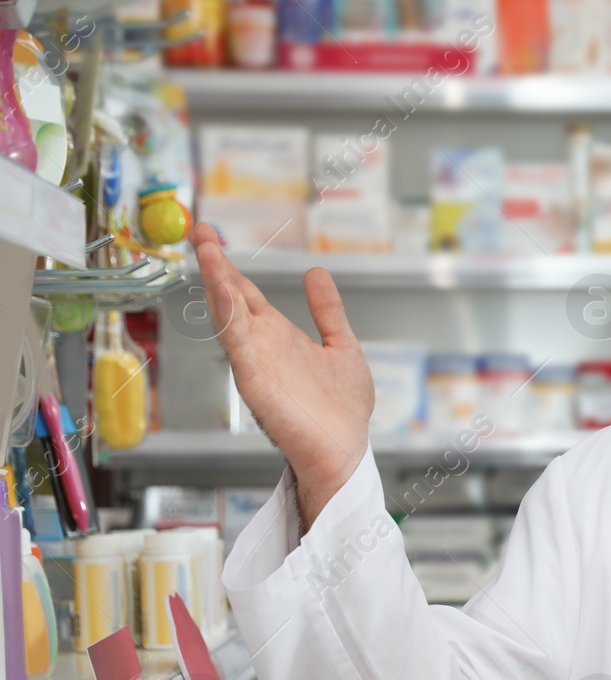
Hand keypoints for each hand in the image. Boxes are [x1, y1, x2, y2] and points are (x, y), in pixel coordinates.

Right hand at [192, 223, 373, 526]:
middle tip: (199, 228)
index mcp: (279, 337)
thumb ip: (327, 311)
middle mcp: (262, 345)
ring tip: (207, 247)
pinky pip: (237, 341)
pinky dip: (227, 314)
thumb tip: (317, 273)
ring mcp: (256, 361)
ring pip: (229, 313)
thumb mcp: (342, 346)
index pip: (247, 294)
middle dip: (216, 262)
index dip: (230, 266)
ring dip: (217, 280)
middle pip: (231, 296)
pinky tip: (221, 288)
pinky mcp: (256, 378)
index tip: (211, 235)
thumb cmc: (341, 410)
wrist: (343, 451)